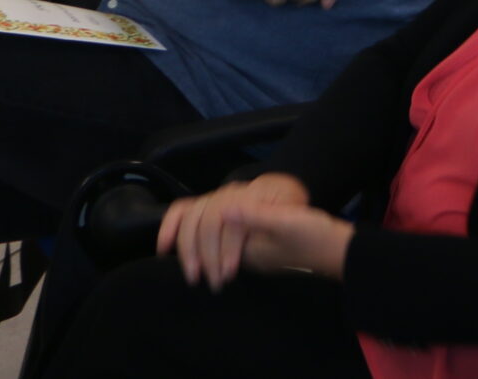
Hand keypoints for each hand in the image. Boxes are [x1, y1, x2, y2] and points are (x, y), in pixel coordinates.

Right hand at [160, 173, 311, 289]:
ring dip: (189, 249)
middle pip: (207, 218)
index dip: (227, 248)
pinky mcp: (214, 214)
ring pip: (192, 217)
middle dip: (207, 253)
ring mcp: (223, 202)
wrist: (312, 230)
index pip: (229, 219)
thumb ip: (260, 217)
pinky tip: (165, 248)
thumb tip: (226, 211)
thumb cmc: (304, 230)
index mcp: (255, 194)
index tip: (229, 273)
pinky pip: (184, 214)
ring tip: (195, 275)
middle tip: (214, 283)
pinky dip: (170, 228)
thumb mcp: (291, 224)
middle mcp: (235, 194)